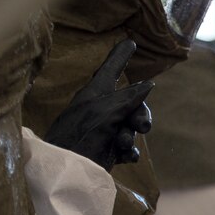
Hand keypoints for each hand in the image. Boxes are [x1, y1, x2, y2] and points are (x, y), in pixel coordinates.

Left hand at [44, 39, 152, 170]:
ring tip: (122, 145)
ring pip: (131, 127)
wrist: (66, 172)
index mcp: (94, 95)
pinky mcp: (106, 150)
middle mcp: (99, 110)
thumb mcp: (104, 114)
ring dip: (130, 136)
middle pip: (132, 103)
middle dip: (141, 115)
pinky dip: (129, 152)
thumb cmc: (79, 138)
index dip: (121, 56)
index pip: (111, 69)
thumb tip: (148, 84)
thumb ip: (127, 98)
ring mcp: (103, 131)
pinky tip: (126, 157)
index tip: (130, 42)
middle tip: (143, 127)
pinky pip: (127, 147)